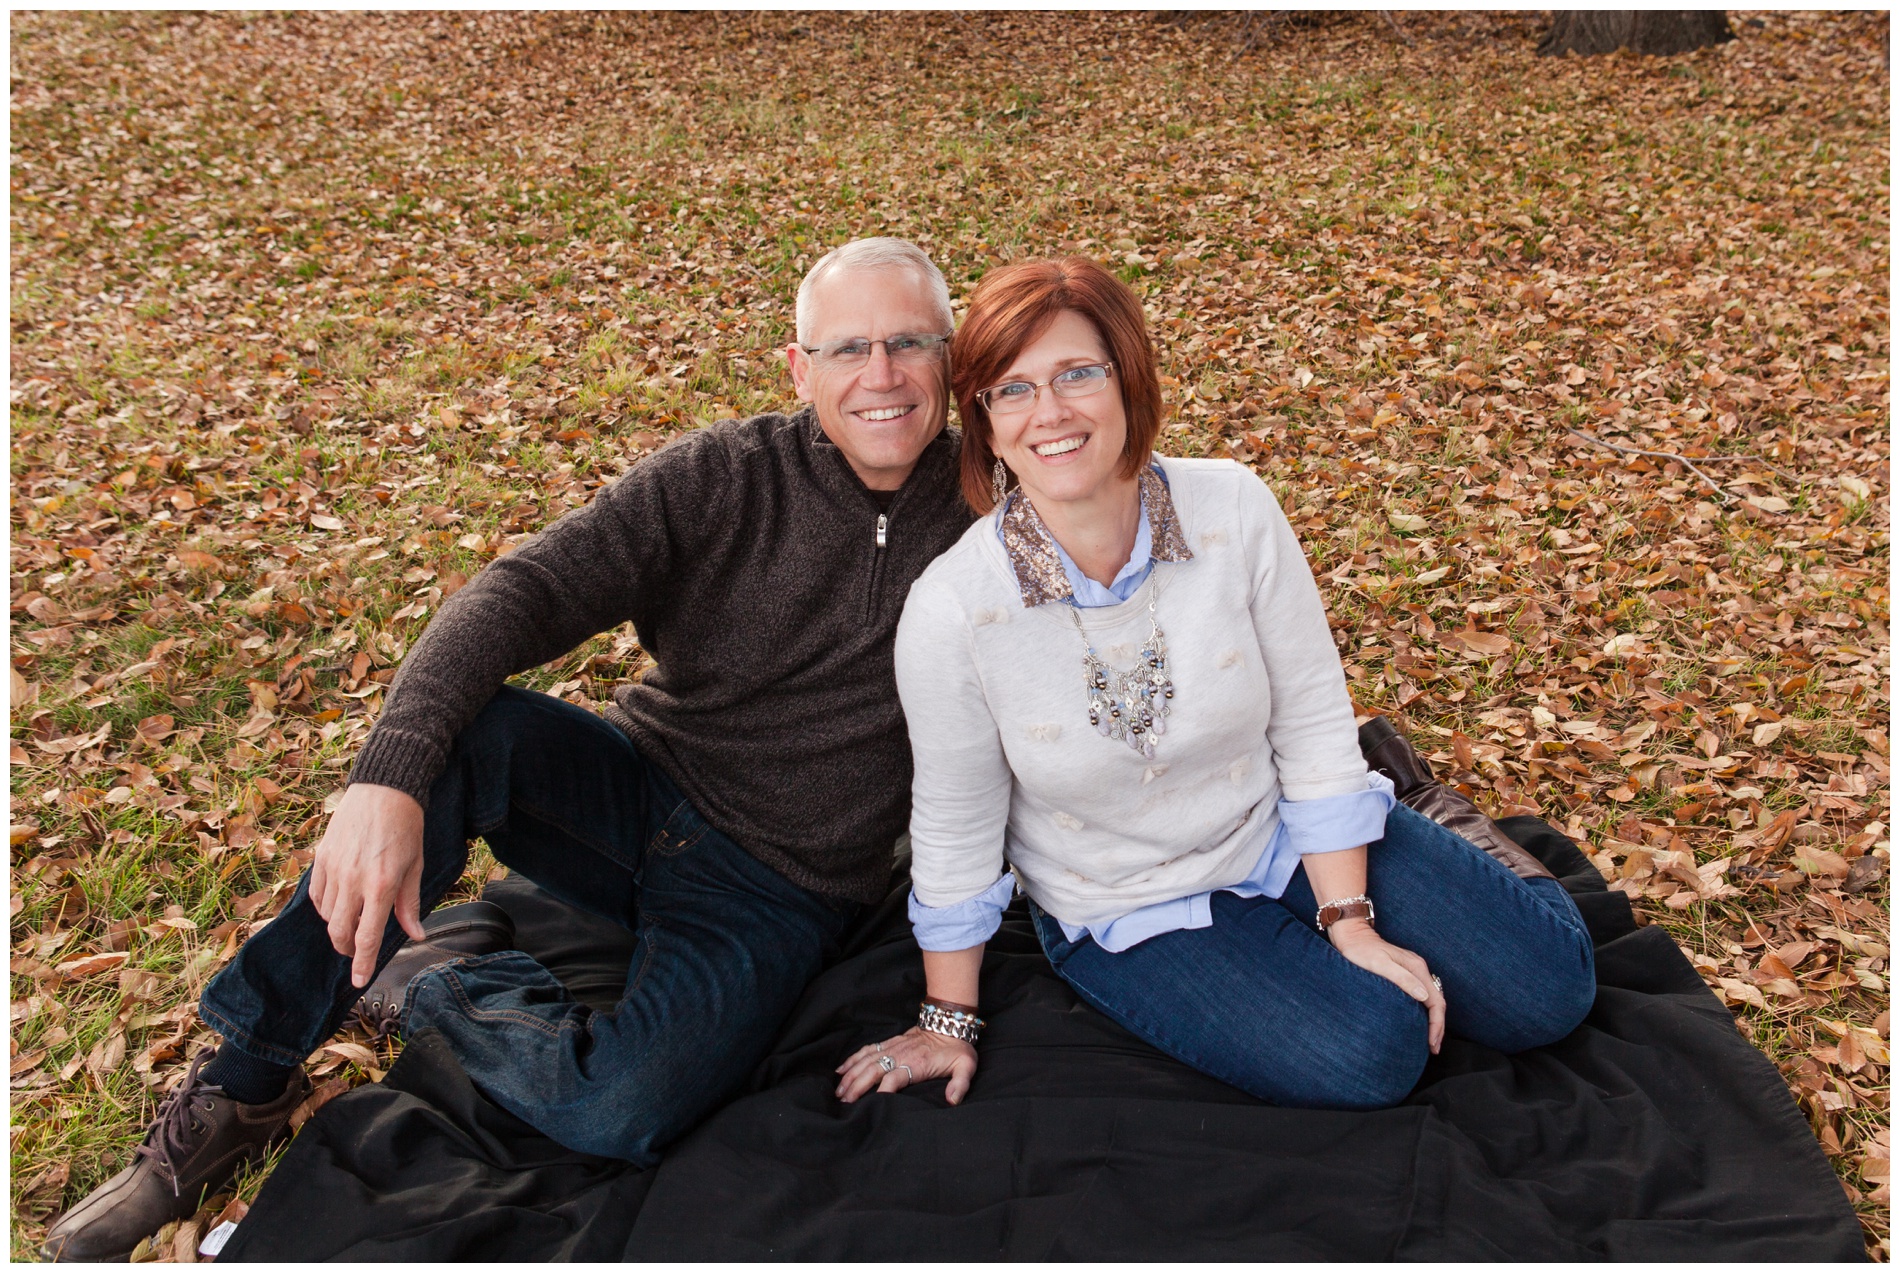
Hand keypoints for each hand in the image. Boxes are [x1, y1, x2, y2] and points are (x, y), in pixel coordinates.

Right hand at [307, 783, 427, 988]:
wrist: (384, 789)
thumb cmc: (406, 827)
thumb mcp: (415, 866)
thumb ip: (410, 904)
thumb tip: (415, 935)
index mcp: (382, 885)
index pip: (368, 935)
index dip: (363, 962)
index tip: (358, 981)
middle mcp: (354, 880)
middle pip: (340, 932)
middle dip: (346, 949)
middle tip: (355, 953)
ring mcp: (334, 869)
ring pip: (327, 916)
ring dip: (337, 928)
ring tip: (351, 925)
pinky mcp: (321, 858)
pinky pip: (317, 896)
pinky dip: (326, 909)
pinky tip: (338, 906)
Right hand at [835, 1026, 977, 1104]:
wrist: (949, 1022)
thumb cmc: (957, 1049)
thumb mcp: (966, 1066)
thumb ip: (960, 1084)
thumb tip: (952, 1101)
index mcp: (917, 1064)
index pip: (895, 1077)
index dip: (883, 1090)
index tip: (872, 1103)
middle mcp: (900, 1055)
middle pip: (873, 1070)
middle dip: (857, 1085)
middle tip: (845, 1102)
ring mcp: (893, 1048)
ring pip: (866, 1061)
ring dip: (851, 1075)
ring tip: (839, 1091)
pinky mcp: (889, 1043)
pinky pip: (866, 1051)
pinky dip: (852, 1059)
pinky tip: (841, 1070)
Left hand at [1326, 918, 1445, 1053]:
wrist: (1351, 937)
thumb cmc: (1361, 952)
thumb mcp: (1380, 964)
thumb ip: (1402, 978)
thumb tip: (1423, 996)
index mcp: (1417, 968)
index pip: (1436, 1001)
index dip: (1437, 1024)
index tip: (1432, 1042)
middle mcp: (1419, 969)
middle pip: (1437, 1002)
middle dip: (1438, 1027)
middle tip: (1433, 1048)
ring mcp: (1413, 971)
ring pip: (1431, 1000)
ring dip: (1433, 1021)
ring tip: (1429, 1041)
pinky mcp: (1405, 974)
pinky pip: (1422, 997)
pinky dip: (1425, 1013)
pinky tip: (1419, 1023)